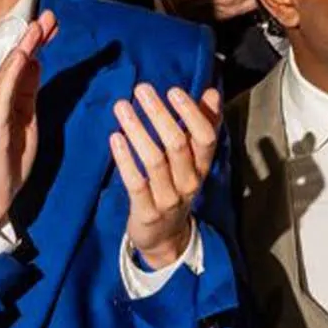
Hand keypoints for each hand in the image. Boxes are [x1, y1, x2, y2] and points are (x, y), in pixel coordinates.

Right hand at [0, 11, 54, 229]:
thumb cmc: (7, 162)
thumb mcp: (26, 122)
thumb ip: (28, 95)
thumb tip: (36, 66)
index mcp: (5, 100)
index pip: (23, 66)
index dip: (38, 44)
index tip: (53, 25)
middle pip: (16, 62)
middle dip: (33, 38)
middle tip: (49, 16)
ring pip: (8, 72)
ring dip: (23, 48)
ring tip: (37, 28)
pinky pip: (2, 94)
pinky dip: (11, 74)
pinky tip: (21, 58)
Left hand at [112, 82, 222, 269]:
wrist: (166, 238)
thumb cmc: (177, 187)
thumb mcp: (194, 160)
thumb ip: (204, 125)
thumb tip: (212, 92)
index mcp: (202, 166)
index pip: (205, 137)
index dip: (192, 113)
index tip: (173, 90)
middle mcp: (189, 182)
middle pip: (178, 144)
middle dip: (159, 114)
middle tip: (141, 90)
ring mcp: (168, 198)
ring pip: (155, 160)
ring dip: (138, 130)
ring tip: (122, 106)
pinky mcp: (147, 212)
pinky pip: (136, 183)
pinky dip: (125, 159)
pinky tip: (115, 137)